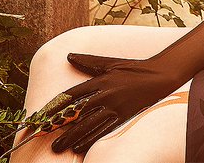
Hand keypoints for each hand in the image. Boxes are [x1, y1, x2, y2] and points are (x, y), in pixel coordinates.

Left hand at [41, 53, 179, 153]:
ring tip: (60, 147)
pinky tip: (79, 148)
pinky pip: (104, 131)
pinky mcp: (124, 117)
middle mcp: (106, 94)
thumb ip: (89, 63)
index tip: (42, 117)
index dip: (55, 107)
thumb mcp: (111, 63)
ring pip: (88, 125)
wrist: (161, 76)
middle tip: (47, 138)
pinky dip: (90, 140)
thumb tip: (69, 56)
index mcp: (101, 80)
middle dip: (60, 128)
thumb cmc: (134, 68)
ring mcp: (116, 107)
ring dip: (72, 138)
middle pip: (77, 114)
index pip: (72, 95)